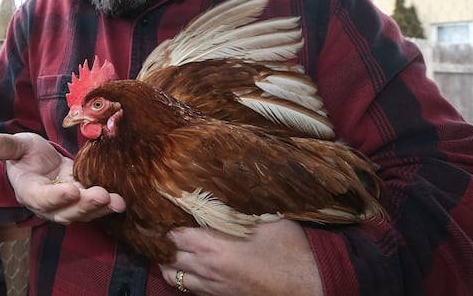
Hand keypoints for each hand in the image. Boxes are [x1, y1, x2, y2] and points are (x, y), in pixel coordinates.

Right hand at [0, 133, 125, 223]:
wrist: (39, 161)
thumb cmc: (25, 153)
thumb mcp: (16, 145)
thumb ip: (7, 146)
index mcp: (29, 191)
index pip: (41, 198)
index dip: (56, 197)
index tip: (71, 191)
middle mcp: (48, 204)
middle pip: (65, 211)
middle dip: (84, 205)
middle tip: (101, 196)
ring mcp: (66, 205)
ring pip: (82, 212)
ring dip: (100, 208)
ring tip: (117, 201)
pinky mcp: (81, 200)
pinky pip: (93, 206)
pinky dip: (107, 205)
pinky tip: (121, 200)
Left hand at [159, 220, 322, 295]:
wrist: (310, 285)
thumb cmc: (289, 250)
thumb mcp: (265, 218)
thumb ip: (238, 206)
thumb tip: (227, 186)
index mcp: (211, 246)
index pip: (172, 235)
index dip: (164, 222)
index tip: (163, 210)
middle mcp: (205, 269)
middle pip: (167, 257)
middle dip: (162, 242)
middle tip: (162, 227)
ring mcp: (212, 287)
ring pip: (174, 278)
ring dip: (169, 262)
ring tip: (172, 247)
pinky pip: (190, 290)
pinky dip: (184, 279)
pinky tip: (191, 267)